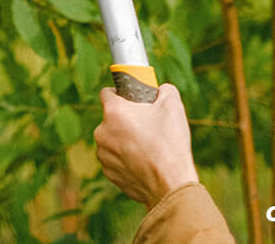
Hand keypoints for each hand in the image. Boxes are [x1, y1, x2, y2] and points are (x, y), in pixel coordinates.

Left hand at [94, 83, 198, 208]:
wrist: (171, 185)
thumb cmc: (170, 144)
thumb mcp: (173, 106)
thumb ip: (165, 90)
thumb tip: (161, 90)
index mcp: (113, 112)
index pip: (106, 92)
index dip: (120, 93)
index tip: (132, 99)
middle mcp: (102, 132)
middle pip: (111, 118)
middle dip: (126, 119)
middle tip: (147, 125)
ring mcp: (104, 155)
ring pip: (112, 139)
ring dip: (125, 140)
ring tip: (147, 146)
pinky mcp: (109, 173)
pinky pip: (115, 159)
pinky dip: (126, 158)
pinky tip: (144, 162)